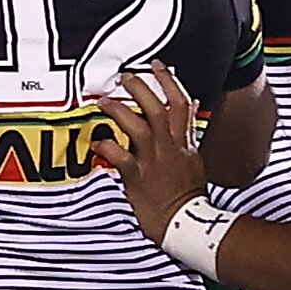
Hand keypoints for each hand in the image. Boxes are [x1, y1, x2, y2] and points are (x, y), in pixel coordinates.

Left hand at [90, 61, 210, 241]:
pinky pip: (119, 156)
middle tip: (124, 76)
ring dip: (119, 110)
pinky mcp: (137, 176)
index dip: (169, 81)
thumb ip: (187, 132)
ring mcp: (153, 160)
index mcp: (184, 142)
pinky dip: (106, 146)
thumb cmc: (188, 195)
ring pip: (137, 126)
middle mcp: (170, 147)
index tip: (157, 66)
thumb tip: (189, 107)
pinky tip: (95, 142)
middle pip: (157, 108)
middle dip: (141, 88)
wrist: (185, 223)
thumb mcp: (194, 158)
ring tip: (102, 101)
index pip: (180, 103)